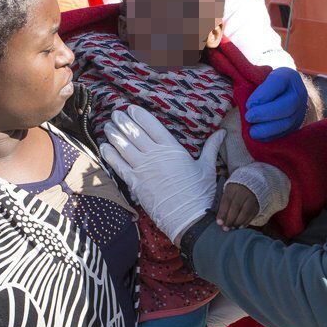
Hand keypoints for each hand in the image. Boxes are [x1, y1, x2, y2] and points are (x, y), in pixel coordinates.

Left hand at [101, 105, 222, 243]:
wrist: (188, 218)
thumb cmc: (200, 193)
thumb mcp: (208, 167)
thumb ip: (211, 147)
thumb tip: (222, 132)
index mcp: (172, 149)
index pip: (152, 125)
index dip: (139, 115)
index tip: (131, 108)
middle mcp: (155, 156)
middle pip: (134, 133)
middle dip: (123, 121)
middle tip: (115, 113)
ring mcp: (143, 169)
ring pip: (124, 146)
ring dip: (114, 134)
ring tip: (108, 126)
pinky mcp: (135, 183)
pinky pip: (118, 166)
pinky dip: (110, 155)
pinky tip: (104, 147)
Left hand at [216, 181, 259, 229]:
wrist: (252, 183)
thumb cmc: (235, 191)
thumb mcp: (228, 192)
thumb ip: (224, 204)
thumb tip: (220, 220)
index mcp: (232, 188)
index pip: (226, 201)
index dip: (222, 213)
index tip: (219, 223)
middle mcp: (243, 192)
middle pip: (236, 207)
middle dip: (230, 219)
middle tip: (225, 228)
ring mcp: (251, 198)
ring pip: (245, 212)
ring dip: (238, 222)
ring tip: (232, 228)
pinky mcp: (257, 204)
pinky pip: (252, 215)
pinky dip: (246, 222)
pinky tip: (240, 226)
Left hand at [245, 67, 306, 140]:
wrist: (282, 94)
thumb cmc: (266, 85)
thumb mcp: (261, 76)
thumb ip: (252, 81)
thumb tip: (248, 102)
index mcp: (287, 76)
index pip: (278, 81)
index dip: (263, 94)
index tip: (249, 104)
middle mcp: (298, 93)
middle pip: (287, 105)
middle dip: (266, 113)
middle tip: (249, 117)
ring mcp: (299, 111)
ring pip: (287, 122)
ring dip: (268, 129)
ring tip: (252, 131)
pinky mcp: (295, 126)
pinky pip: (285, 134)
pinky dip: (270, 137)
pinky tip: (258, 137)